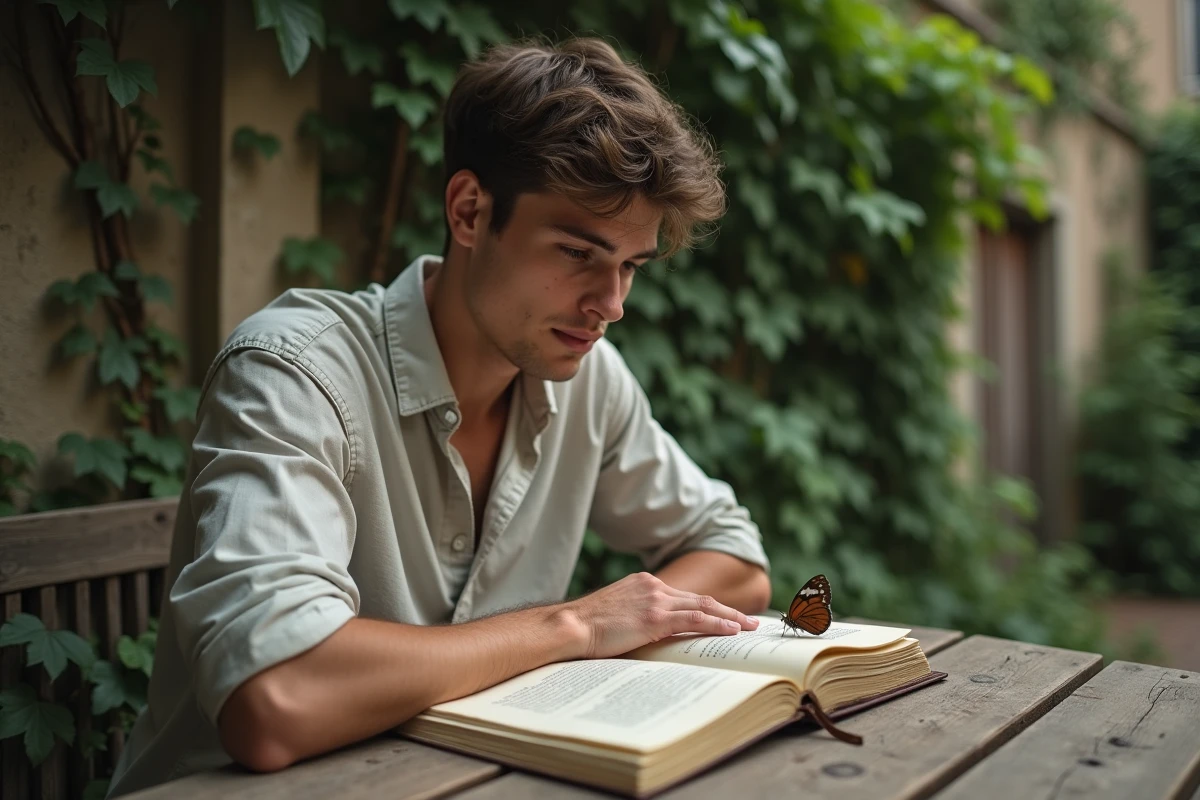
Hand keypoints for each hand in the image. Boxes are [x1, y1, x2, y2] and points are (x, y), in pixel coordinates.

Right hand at [560, 572, 760, 658]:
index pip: (684, 596)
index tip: (724, 614)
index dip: (707, 606)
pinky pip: (694, 619)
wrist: (570, 626)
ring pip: (702, 606)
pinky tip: (732, 630)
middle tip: (749, 620)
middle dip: (726, 609)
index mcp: (643, 584)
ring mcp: (655, 599)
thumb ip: (637, 618)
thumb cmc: (586, 628)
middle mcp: (652, 586)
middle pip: (698, 598)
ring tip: (748, 627)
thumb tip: (652, 635)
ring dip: (729, 616)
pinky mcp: (655, 617)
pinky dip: (717, 624)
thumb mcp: (616, 615)